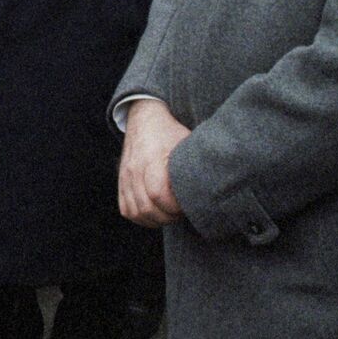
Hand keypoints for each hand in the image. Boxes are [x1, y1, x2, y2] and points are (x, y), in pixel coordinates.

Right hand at [119, 98, 187, 226]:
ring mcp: (125, 177)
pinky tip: (156, 213)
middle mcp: (135, 169)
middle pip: (148, 208)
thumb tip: (216, 184)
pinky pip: (126, 210)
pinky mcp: (121, 182)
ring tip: (171, 214)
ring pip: (136, 212)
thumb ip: (196, 164)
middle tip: (182, 212)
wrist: (144, 119)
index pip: (158, 193)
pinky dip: (141, 217)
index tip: (188, 205)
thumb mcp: (187, 142)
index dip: (175, 206)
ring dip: (155, 219)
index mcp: (152, 158)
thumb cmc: (171, 132)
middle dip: (168, 217)